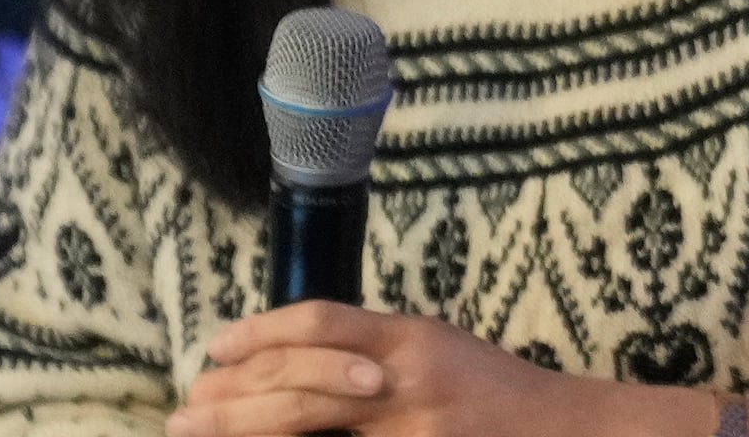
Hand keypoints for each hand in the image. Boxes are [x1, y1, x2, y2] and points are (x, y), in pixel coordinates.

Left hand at [167, 302, 666, 434]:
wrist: (565, 431)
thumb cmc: (496, 395)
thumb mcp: (435, 352)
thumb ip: (373, 353)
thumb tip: (289, 363)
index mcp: (409, 338)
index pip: (321, 322)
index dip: (260, 331)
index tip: (215, 347)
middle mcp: (405, 378)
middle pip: (300, 380)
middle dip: (233, 398)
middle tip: (184, 411)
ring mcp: (408, 427)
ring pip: (308, 421)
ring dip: (243, 428)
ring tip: (197, 431)